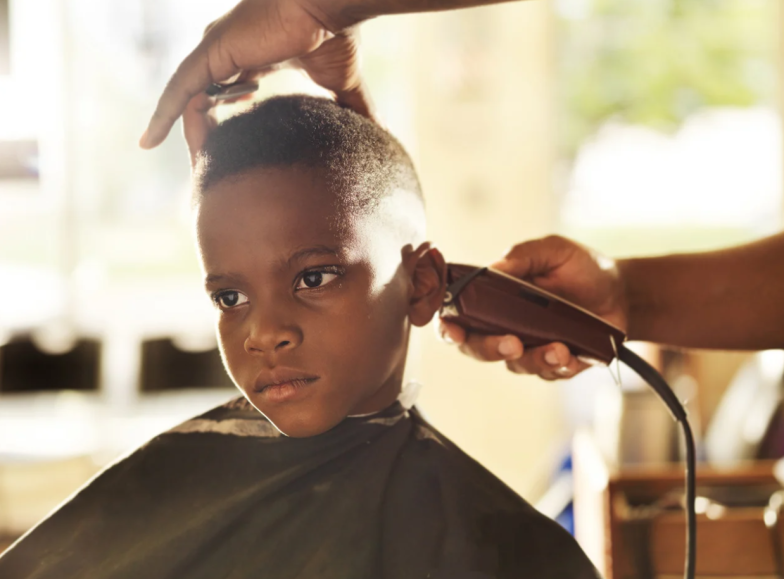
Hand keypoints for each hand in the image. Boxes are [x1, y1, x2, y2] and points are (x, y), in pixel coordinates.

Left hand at [142, 0, 372, 148]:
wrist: (326, 4)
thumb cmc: (335, 33)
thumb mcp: (343, 81)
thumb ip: (353, 107)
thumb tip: (380, 135)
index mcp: (258, 53)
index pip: (232, 82)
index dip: (226, 101)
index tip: (224, 125)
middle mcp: (231, 49)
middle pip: (204, 89)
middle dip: (195, 116)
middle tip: (189, 149)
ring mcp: (217, 51)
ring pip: (184, 92)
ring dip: (172, 119)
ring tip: (152, 148)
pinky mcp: (209, 54)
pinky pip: (176, 90)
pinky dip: (161, 115)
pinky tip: (147, 141)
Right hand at [438, 235, 627, 379]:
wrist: (622, 290)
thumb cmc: (581, 267)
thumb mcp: (553, 250)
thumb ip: (523, 255)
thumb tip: (494, 267)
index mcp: (494, 297)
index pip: (459, 316)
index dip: (449, 327)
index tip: (455, 331)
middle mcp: (505, 325)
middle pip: (479, 348)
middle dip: (490, 349)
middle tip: (512, 342)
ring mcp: (529, 347)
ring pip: (517, 365)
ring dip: (534, 359)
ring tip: (559, 348)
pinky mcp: (556, 364)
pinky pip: (549, 373)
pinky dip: (560, 367)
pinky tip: (573, 355)